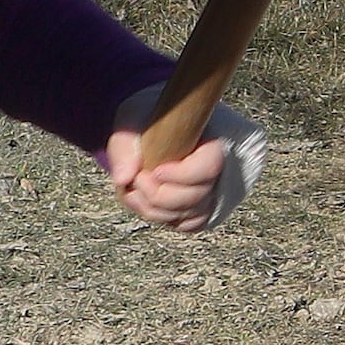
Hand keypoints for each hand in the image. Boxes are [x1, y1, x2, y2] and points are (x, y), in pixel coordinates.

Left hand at [101, 97, 260, 233]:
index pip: (210, 167)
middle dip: (158, 195)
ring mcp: (212, 193)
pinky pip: (185, 225)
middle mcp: (221, 170)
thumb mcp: (130, 121)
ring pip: (187, 215)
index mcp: (213, 140)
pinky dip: (160, 217)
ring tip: (133, 186)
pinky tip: (144, 199)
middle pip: (197, 197)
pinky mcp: (201, 209)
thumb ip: (124, 147)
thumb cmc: (147, 119)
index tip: (156, 171)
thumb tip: (124, 179)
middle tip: (136, 178)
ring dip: (152, 208)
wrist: (154, 126)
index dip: (182, 175)